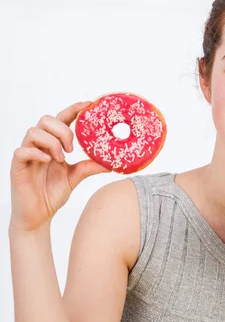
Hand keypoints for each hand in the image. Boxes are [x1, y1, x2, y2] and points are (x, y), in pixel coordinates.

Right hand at [10, 101, 110, 232]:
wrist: (38, 216)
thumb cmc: (52, 193)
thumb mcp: (75, 177)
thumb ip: (89, 166)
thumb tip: (111, 162)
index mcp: (53, 143)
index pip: (61, 119)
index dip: (73, 109)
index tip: (88, 104)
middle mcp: (38, 145)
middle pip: (46, 120)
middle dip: (62, 130)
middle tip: (72, 148)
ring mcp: (27, 154)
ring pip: (33, 132)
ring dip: (51, 142)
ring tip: (61, 158)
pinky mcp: (17, 166)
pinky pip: (21, 151)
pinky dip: (36, 152)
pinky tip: (48, 161)